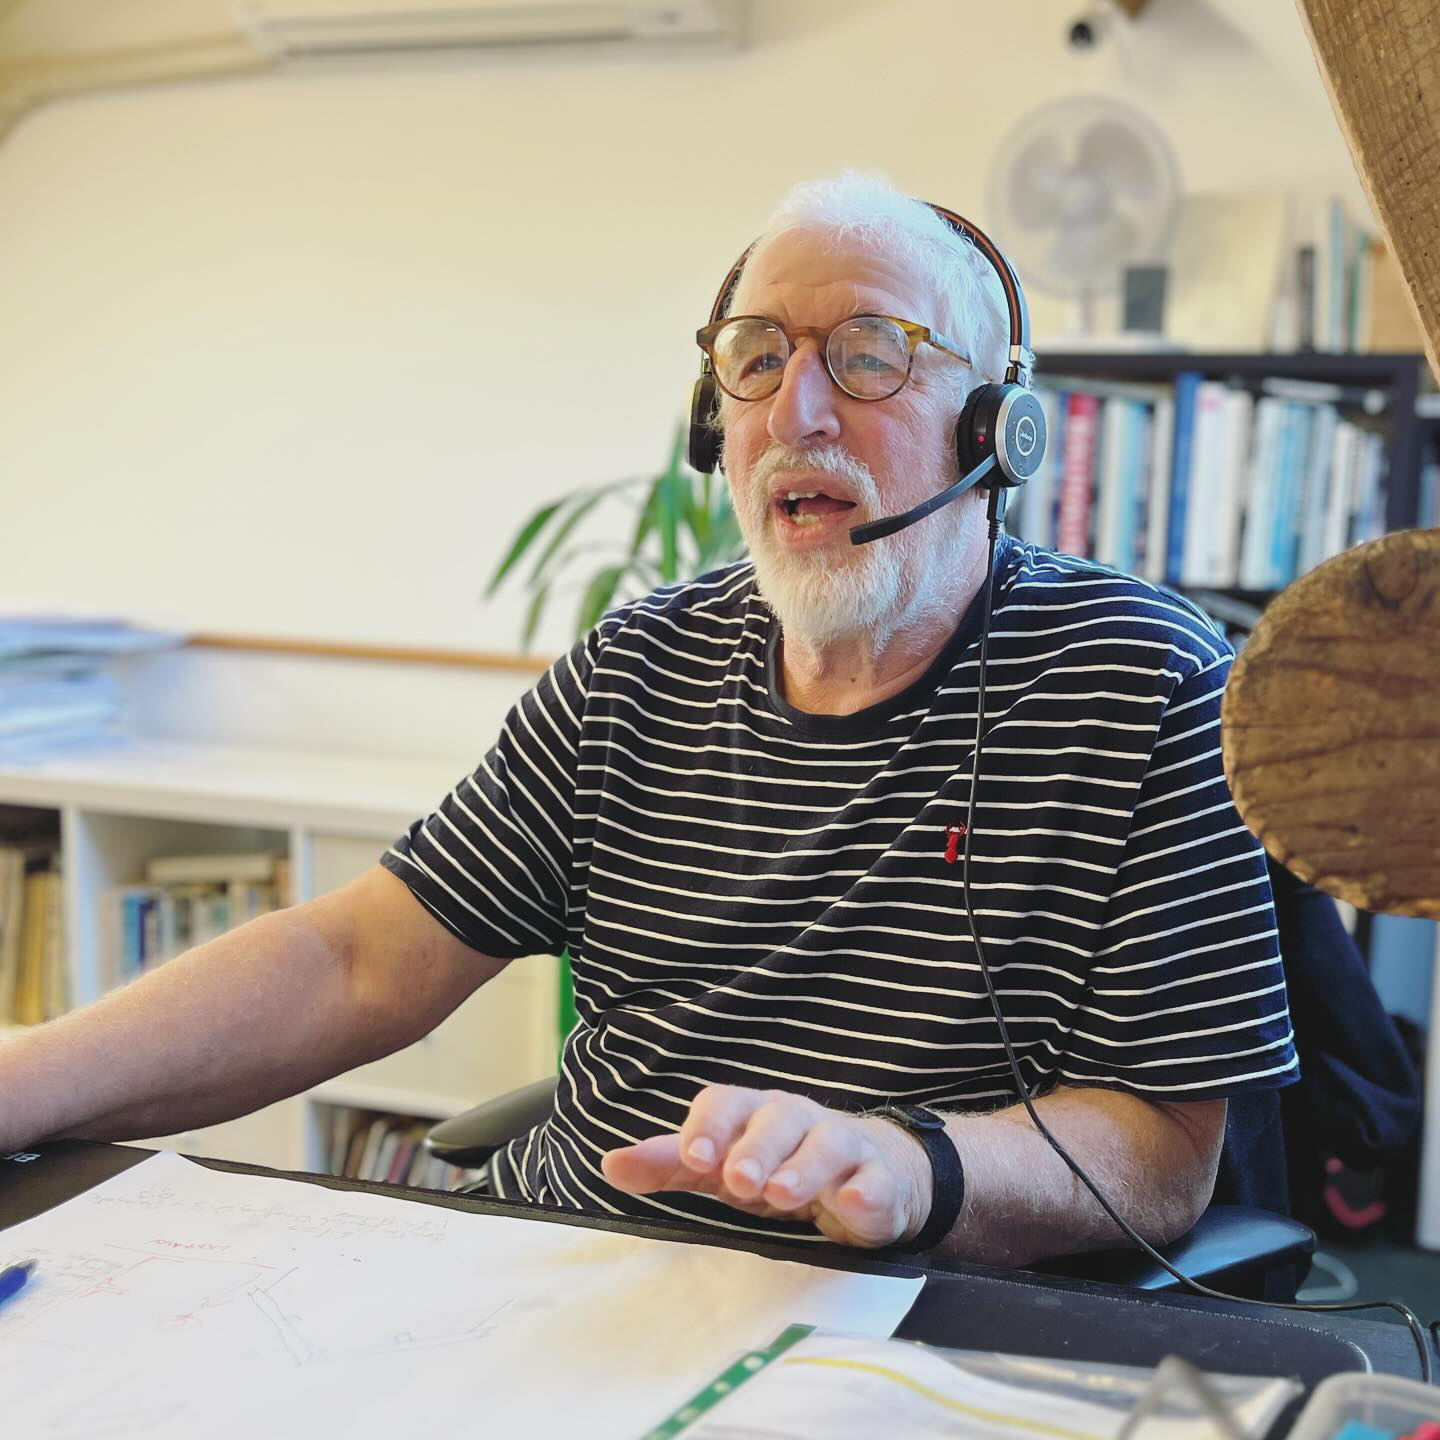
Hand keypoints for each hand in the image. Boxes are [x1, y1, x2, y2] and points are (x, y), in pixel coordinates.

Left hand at [600, 1086, 932, 1247]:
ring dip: (804, 1167)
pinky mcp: (879, 1179)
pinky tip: (853, 1202)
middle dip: (756, 1148)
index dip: (709, 1127)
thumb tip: (610, 1164)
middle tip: (739, 1181)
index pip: (727, 1103)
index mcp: (753, 1114)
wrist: (869, 1174)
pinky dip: (865, 1189)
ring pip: (826, 1144)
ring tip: (782, 1194)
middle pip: (778, 1119)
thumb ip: (670, 1165)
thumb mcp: (722, 1167)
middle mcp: (797, 1121)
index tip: (693, 1157)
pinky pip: (876, 1179)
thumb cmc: (779, 1169)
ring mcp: (842, 1146)